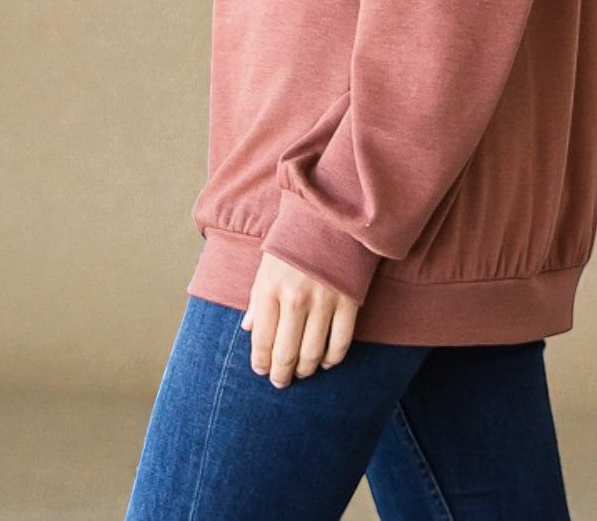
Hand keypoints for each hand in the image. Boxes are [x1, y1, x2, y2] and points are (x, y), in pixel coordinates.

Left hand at [242, 250, 359, 387]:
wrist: (331, 215)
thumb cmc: (294, 240)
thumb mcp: (267, 265)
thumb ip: (257, 299)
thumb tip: (248, 329)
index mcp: (270, 289)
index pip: (262, 341)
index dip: (261, 362)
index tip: (262, 370)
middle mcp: (295, 299)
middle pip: (286, 353)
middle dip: (281, 374)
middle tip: (281, 381)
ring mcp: (324, 302)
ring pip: (312, 353)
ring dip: (305, 369)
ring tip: (301, 372)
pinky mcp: (348, 302)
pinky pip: (340, 343)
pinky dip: (332, 358)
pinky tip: (325, 360)